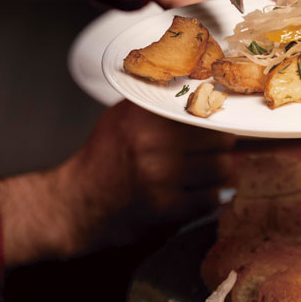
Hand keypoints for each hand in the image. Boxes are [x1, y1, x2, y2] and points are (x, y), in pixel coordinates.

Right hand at [0, 101, 234, 263]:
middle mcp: (153, 143)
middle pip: (220, 139)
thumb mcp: (122, 117)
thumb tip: (202, 94)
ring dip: (224, 171)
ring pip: (222, 169)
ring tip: (215, 170)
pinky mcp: (167, 207)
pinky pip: (212, 198)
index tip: (222, 120)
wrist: (76, 203)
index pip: (203, 108)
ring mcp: (161, 177)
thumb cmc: (103, 158)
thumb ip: (157, 104)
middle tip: (220, 148)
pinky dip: (217, 196)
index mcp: (143, 116)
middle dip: (223, 144)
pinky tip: (211, 192)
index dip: (217, 115)